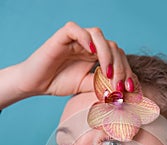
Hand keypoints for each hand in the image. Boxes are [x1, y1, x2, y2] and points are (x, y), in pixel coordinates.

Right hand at [16, 22, 134, 96]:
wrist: (36, 83)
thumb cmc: (59, 83)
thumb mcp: (86, 86)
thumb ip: (102, 85)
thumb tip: (122, 92)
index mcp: (97, 55)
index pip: (118, 57)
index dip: (127, 71)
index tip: (130, 89)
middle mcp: (89, 45)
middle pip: (113, 47)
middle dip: (120, 67)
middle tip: (120, 85)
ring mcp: (77, 39)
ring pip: (99, 36)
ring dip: (107, 55)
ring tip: (107, 73)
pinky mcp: (62, 36)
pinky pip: (75, 30)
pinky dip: (85, 38)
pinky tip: (91, 53)